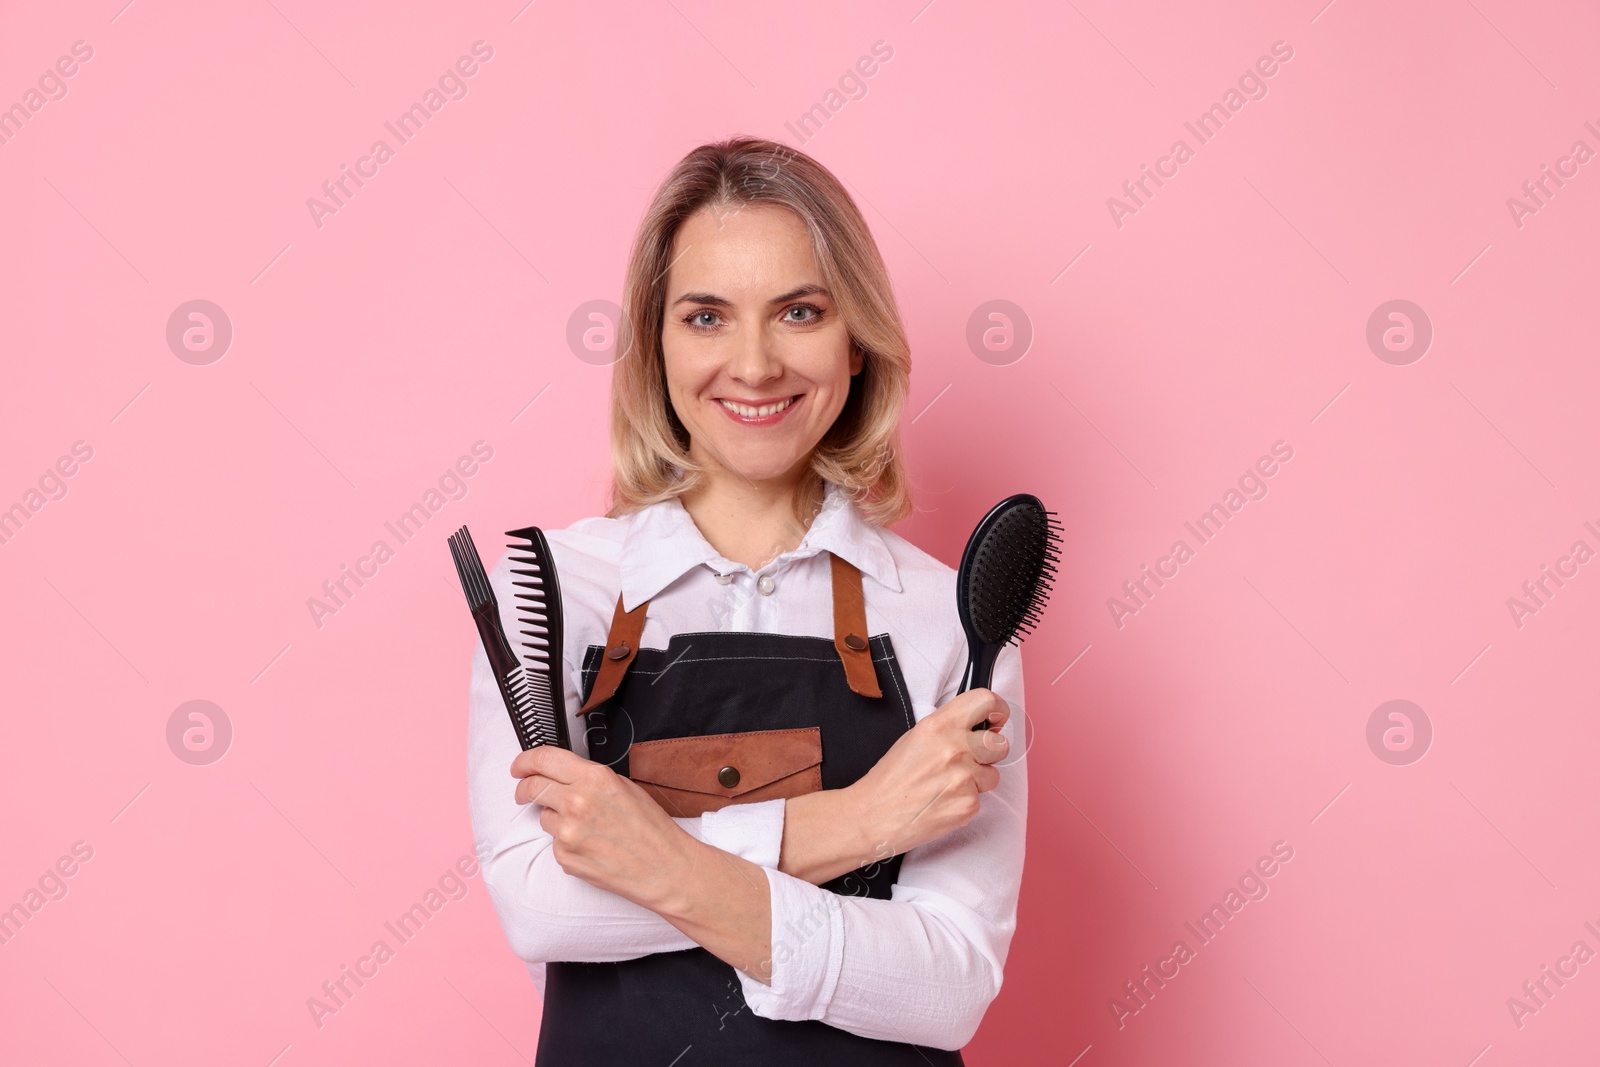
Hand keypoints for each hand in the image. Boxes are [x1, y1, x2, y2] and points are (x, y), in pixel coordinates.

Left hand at [511, 746, 694, 909]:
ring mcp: (568, 832)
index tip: (519, 765)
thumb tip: (562, 775)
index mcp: (594, 778)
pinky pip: (555, 842)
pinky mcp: (564, 857)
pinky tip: (592, 846)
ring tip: (586, 827)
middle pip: (531, 787)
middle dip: (523, 788)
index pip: (544, 759)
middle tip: (524, 792)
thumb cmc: (651, 829)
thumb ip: (589, 778)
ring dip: (555, 818)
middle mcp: (577, 802)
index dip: (525, 760)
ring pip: (543, 816)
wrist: (664, 868)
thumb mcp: (624, 787)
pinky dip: (567, 842)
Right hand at [849, 688, 1010, 860]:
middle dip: (989, 753)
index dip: (997, 709)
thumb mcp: (914, 738)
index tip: (997, 718)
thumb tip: (977, 728)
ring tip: (947, 785)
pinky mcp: (968, 805)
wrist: (873, 816)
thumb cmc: (890, 779)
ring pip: (993, 775)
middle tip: (970, 760)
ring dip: (977, 780)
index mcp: (938, 726)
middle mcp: (954, 748)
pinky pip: (980, 799)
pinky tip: (942, 802)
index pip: (985, 701)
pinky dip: (964, 801)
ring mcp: (964, 778)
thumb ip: (947, 728)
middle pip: (1000, 744)